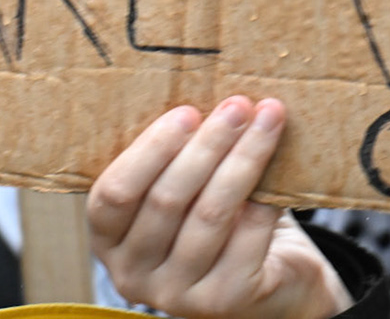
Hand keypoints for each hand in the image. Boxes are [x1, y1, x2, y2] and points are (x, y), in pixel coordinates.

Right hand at [88, 96, 353, 318]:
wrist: (268, 279)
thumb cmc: (216, 219)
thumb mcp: (181, 189)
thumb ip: (175, 156)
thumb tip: (205, 91)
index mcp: (108, 239)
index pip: (113, 194)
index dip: (150, 150)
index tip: (187, 111)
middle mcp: (133, 274)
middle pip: (166, 200)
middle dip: (207, 144)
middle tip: (237, 105)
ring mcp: (178, 295)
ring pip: (210, 214)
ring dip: (243, 159)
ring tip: (267, 119)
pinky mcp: (225, 301)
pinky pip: (248, 236)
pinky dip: (266, 195)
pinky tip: (281, 166)